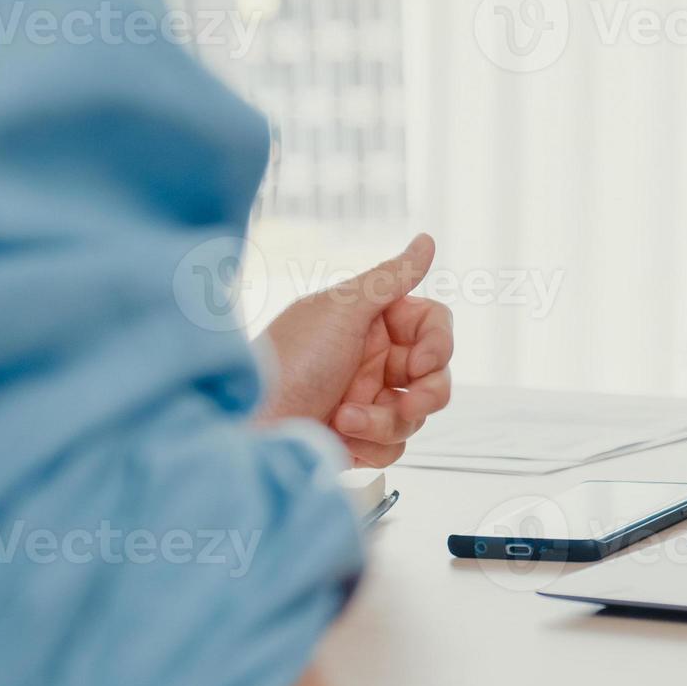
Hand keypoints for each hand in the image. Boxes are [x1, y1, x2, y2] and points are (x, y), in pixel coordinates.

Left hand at [255, 234, 453, 466]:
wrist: (248, 423)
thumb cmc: (288, 362)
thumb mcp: (340, 311)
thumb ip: (390, 278)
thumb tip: (427, 240)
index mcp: (370, 323)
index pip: (432, 325)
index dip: (438, 344)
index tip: (419, 363)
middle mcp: (372, 360)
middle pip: (435, 373)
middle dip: (426, 392)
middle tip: (408, 403)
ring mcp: (366, 400)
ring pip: (416, 414)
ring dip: (385, 421)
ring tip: (345, 419)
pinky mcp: (358, 438)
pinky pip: (394, 445)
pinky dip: (370, 443)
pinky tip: (338, 436)